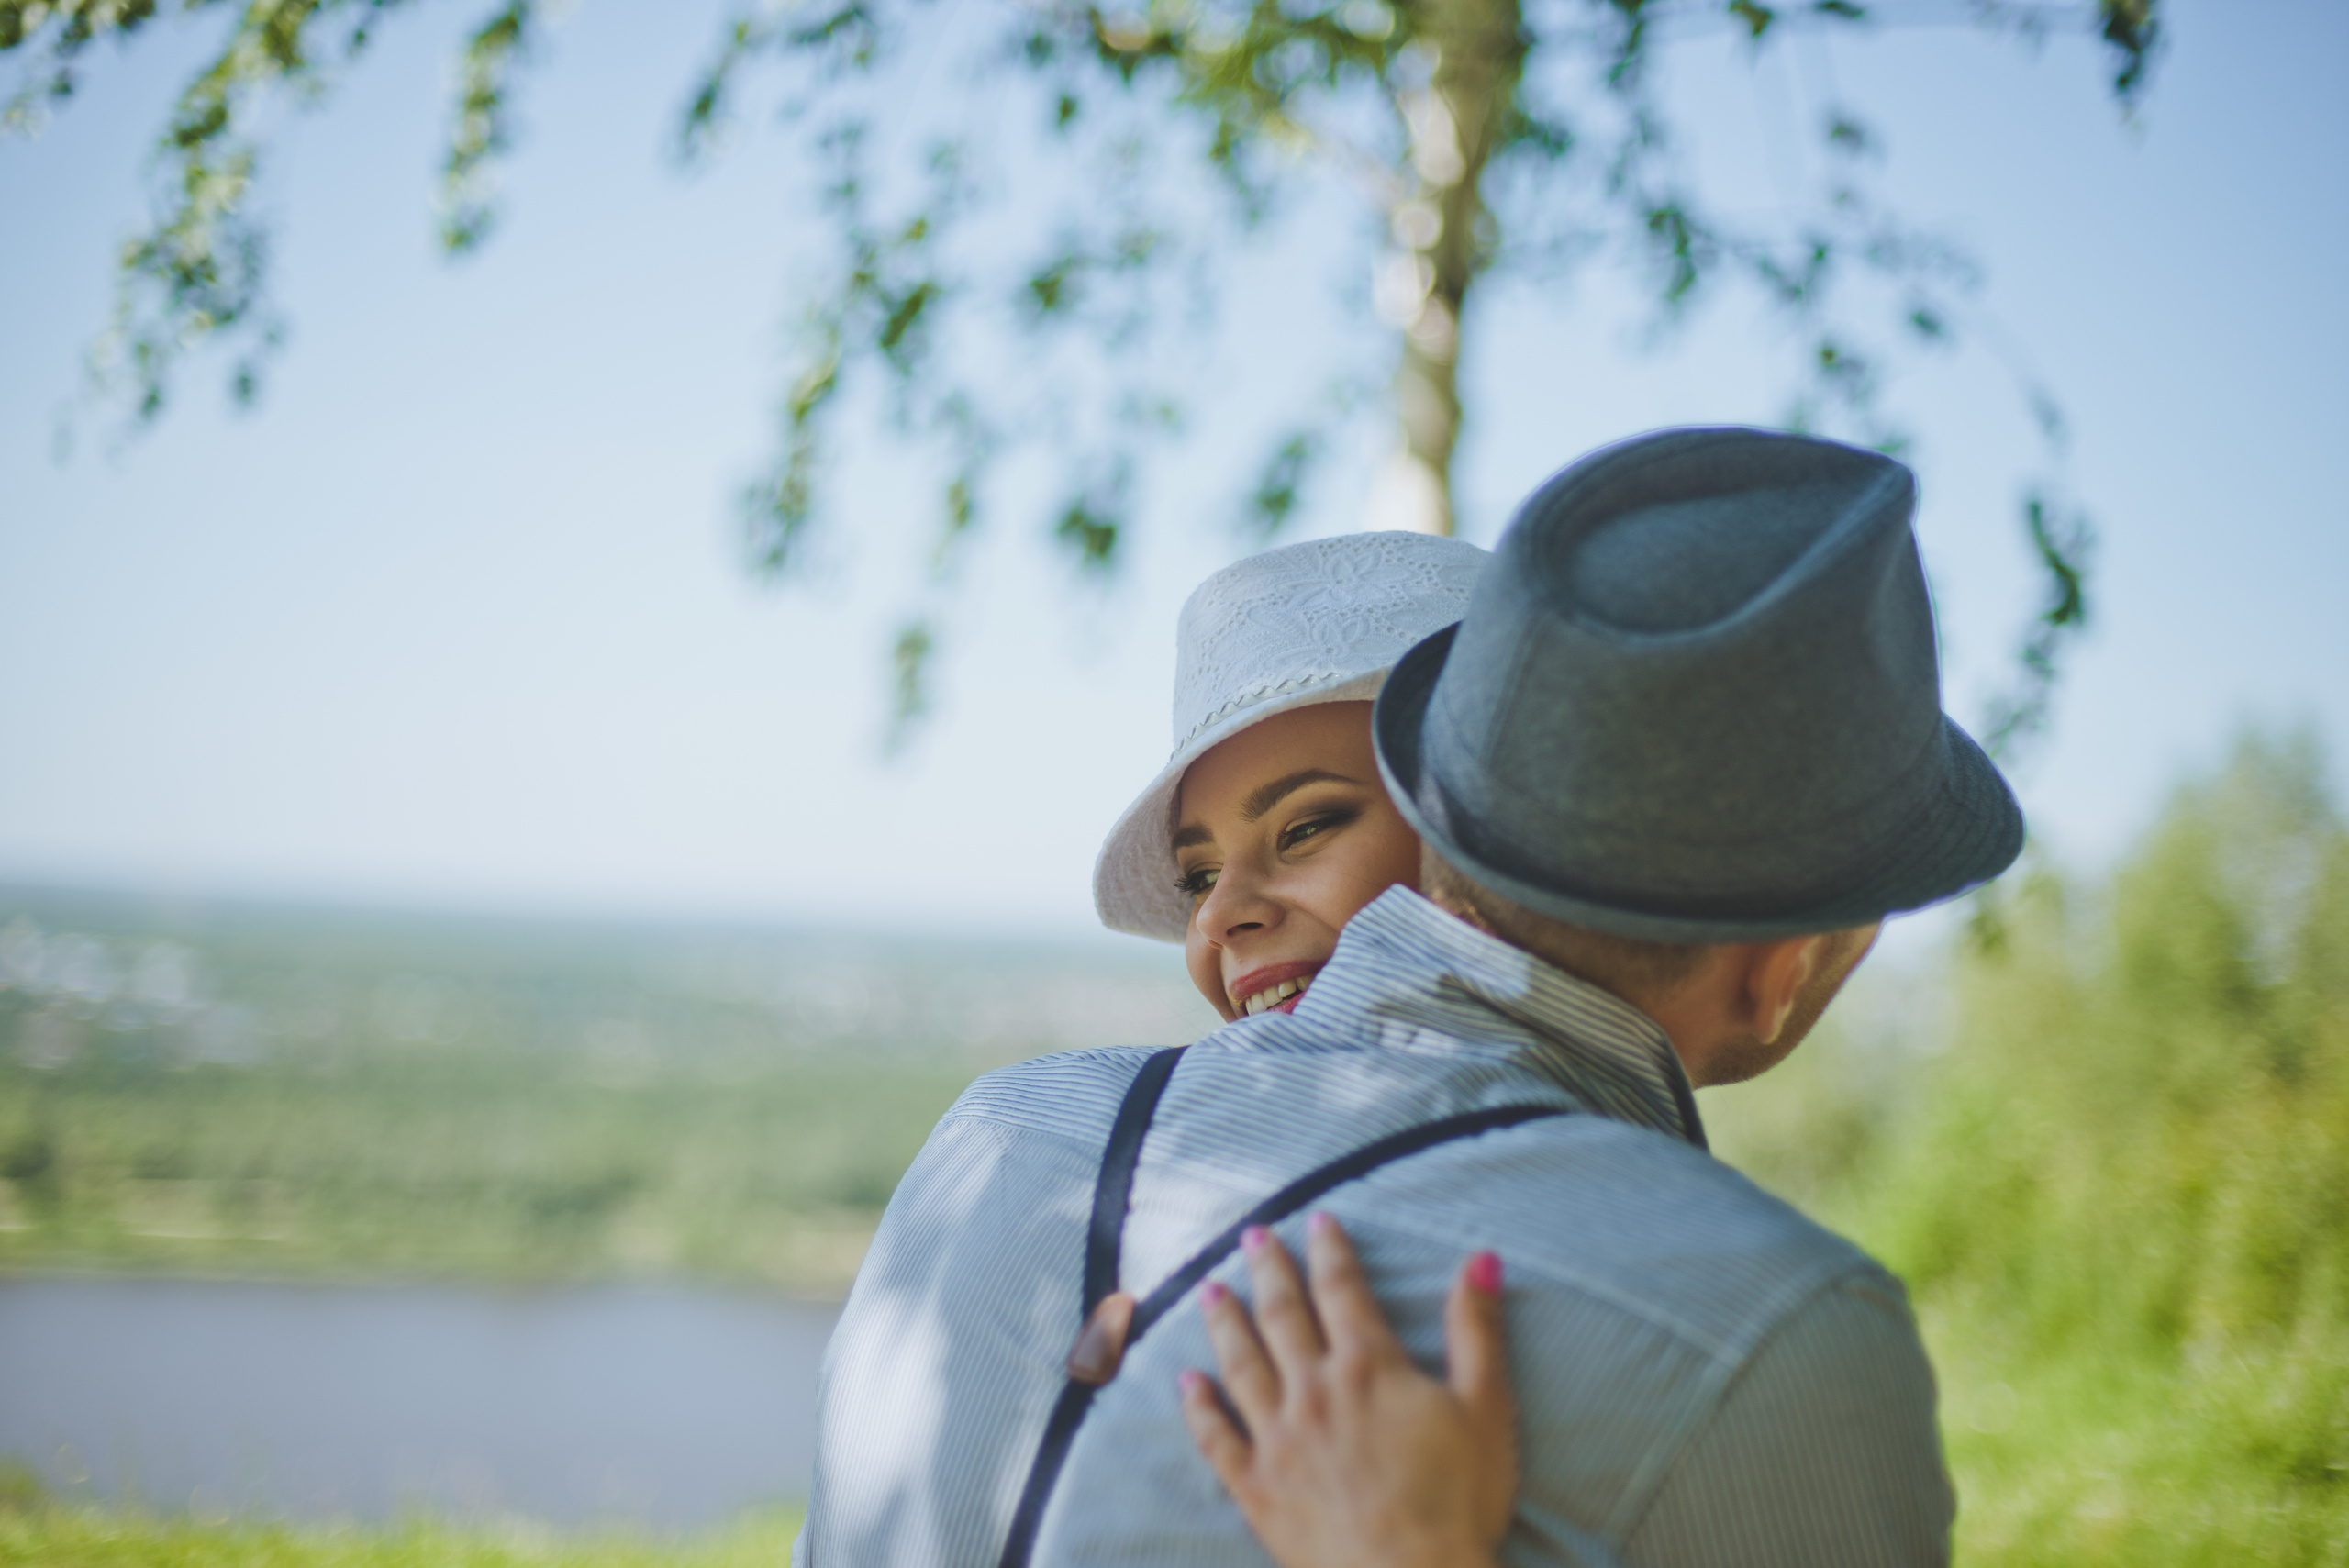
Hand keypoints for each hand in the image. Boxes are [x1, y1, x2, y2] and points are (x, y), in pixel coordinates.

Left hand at [1177, 1212, 1515, 1567]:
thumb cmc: (1458, 1500)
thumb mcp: (1486, 1409)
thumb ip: (1477, 1330)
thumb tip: (1480, 1258)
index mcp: (1367, 1367)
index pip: (1342, 1290)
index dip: (1330, 1251)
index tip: (1318, 1219)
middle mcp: (1313, 1391)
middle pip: (1282, 1316)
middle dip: (1268, 1271)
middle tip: (1252, 1236)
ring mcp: (1277, 1439)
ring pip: (1241, 1365)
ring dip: (1224, 1323)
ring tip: (1210, 1290)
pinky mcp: (1257, 1487)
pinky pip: (1216, 1438)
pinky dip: (1198, 1407)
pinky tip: (1186, 1382)